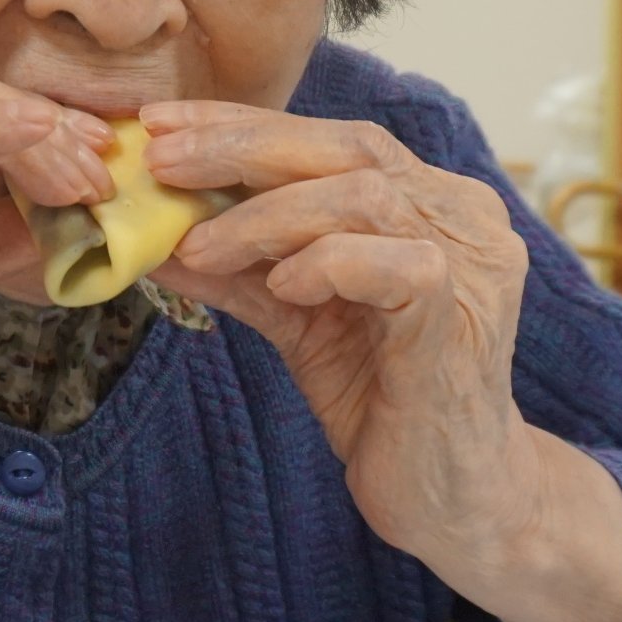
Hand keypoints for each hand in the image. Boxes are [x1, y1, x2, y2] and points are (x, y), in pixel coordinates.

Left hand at [140, 101, 621, 621]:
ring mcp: (473, 260)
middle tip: (161, 161)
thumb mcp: (293, 319)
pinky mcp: (465, 314)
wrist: (449, 496)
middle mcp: (461, 214)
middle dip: (241, 147)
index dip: (242, 125)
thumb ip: (237, 268)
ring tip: (198, 245)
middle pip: (348, 148)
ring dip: (265, 216)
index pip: (329, 139)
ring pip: (363, 195)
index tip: (161, 127)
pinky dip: (324, 263)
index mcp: (427, 200)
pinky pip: (394, 262)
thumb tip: (149, 232)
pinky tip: (280, 288)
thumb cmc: (379, 398)